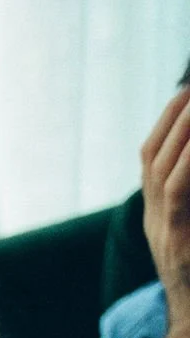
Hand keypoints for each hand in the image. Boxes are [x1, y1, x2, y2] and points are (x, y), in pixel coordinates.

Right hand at [142, 84, 189, 333]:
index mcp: (159, 219)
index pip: (151, 158)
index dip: (167, 120)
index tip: (187, 92)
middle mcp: (154, 223)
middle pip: (152, 155)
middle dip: (176, 113)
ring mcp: (163, 235)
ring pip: (160, 168)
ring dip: (182, 128)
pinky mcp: (179, 244)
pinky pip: (177, 192)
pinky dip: (187, 161)